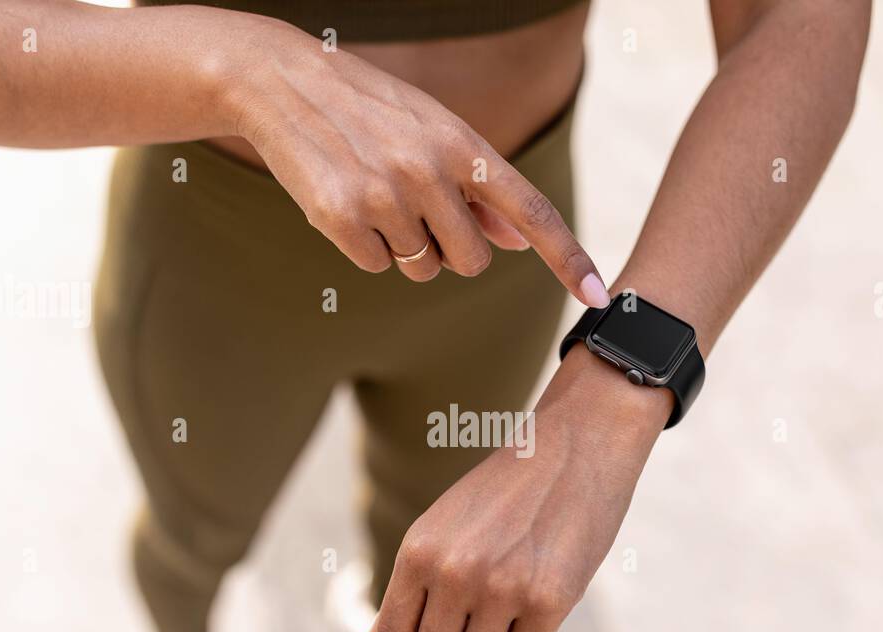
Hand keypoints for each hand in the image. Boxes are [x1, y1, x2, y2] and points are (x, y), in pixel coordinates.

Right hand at [224, 17, 608, 305]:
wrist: (283, 83)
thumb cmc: (371, 110)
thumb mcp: (433, 131)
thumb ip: (478, 186)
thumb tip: (518, 241)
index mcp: (463, 145)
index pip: (532, 210)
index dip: (569, 258)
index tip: (600, 296)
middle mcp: (430, 171)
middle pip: (472, 262)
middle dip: (451, 249)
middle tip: (418, 210)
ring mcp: (384, 197)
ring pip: (422, 270)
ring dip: (405, 248)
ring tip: (376, 197)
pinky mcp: (341, 219)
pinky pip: (377, 268)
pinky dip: (365, 248)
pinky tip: (346, 204)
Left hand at [368, 344, 672, 631]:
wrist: (577, 445)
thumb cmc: (510, 488)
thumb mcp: (444, 525)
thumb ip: (412, 582)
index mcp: (419, 551)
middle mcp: (452, 572)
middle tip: (479, 624)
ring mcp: (500, 588)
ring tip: (508, 611)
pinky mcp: (548, 600)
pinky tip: (543, 592)